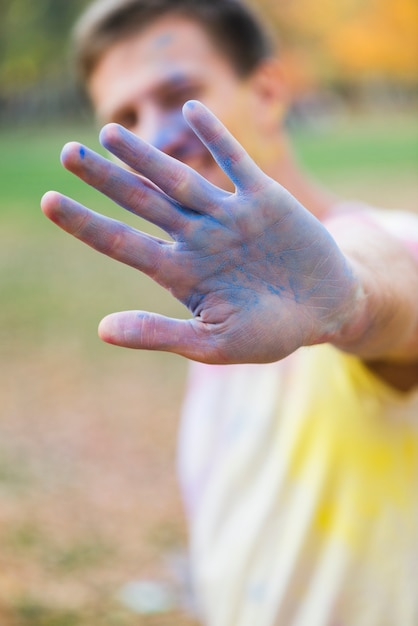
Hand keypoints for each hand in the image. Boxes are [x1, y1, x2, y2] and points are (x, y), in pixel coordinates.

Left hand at [41, 101, 359, 363]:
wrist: (324, 308)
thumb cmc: (270, 334)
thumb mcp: (214, 343)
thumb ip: (160, 333)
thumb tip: (102, 330)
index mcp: (182, 273)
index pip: (123, 243)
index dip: (86, 223)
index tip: (49, 201)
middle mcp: (198, 238)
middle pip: (143, 201)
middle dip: (106, 178)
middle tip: (67, 153)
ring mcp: (228, 216)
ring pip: (179, 178)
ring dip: (146, 155)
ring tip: (109, 132)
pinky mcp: (263, 199)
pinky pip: (235, 161)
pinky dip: (215, 137)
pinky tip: (190, 111)